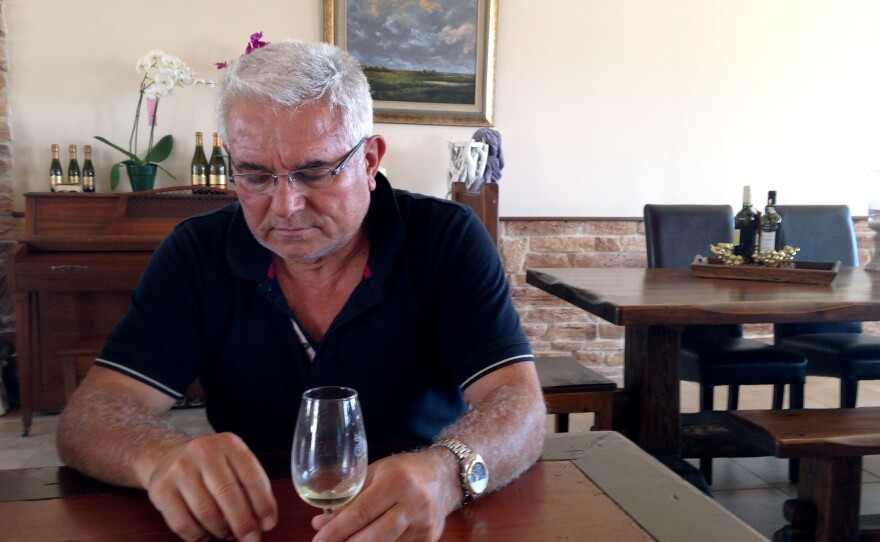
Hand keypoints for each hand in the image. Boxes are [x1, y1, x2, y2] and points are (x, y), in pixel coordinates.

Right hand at [143, 432, 277, 541]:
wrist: (167, 455)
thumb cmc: (209, 464)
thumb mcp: (233, 462)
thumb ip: (249, 486)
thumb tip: (263, 520)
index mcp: (228, 444)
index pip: (251, 476)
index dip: (263, 503)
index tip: (269, 523)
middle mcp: (203, 452)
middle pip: (227, 494)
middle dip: (243, 523)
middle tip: (251, 539)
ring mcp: (180, 470)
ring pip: (206, 512)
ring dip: (222, 531)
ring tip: (229, 535)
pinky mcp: (161, 489)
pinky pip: (183, 523)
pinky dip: (199, 536)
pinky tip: (207, 535)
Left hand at [310, 448, 458, 541]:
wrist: (444, 476)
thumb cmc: (403, 471)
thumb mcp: (375, 474)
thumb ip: (349, 498)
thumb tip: (319, 524)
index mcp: (396, 482)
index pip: (361, 512)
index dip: (337, 530)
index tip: (318, 540)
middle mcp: (414, 504)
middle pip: (374, 537)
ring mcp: (424, 525)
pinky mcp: (429, 539)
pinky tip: (367, 541)